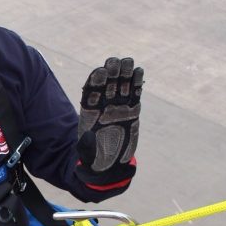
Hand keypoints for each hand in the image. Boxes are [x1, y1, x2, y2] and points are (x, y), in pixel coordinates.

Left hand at [76, 57, 143, 187]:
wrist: (110, 164)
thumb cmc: (94, 160)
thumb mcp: (87, 155)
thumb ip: (86, 146)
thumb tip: (87, 136)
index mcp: (90, 112)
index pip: (91, 92)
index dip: (95, 81)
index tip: (100, 71)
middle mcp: (104, 106)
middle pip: (106, 84)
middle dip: (110, 72)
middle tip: (115, 61)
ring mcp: (118, 107)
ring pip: (121, 86)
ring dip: (124, 73)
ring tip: (128, 61)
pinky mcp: (132, 111)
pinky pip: (134, 94)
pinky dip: (137, 83)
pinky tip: (139, 71)